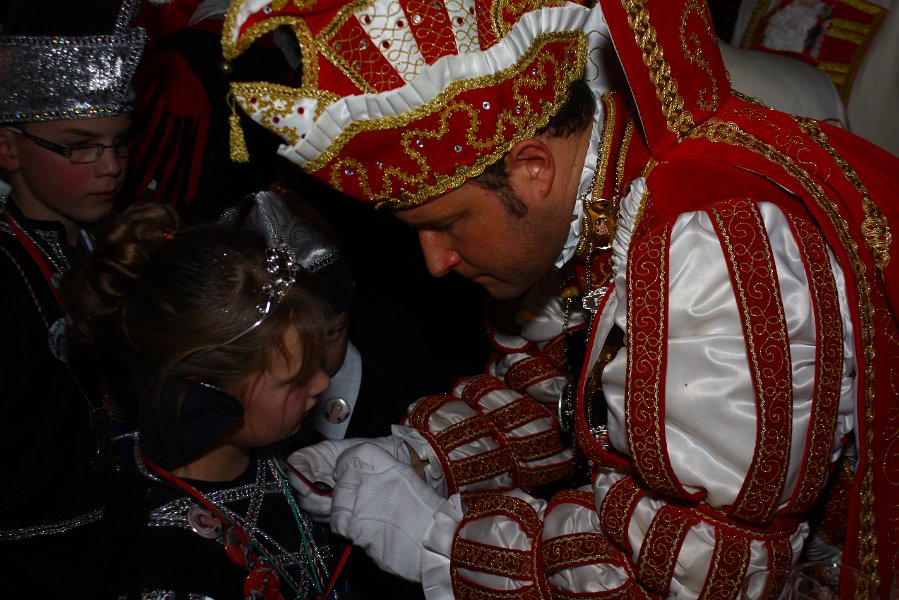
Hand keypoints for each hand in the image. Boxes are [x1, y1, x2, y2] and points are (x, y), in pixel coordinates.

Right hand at [286, 436, 407, 520]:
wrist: (397, 467)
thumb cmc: (380, 452)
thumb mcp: (362, 449)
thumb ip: (344, 461)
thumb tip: (332, 478)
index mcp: (320, 455)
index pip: (296, 463)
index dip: (296, 475)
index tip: (306, 486)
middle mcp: (317, 474)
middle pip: (300, 490)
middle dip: (313, 498)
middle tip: (330, 501)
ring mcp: (324, 493)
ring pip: (311, 507)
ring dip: (323, 509)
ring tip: (342, 505)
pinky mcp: (334, 509)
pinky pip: (325, 518)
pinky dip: (333, 517)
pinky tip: (347, 513)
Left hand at [330, 443, 443, 580]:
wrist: (435, 543)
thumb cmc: (427, 515)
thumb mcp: (408, 481)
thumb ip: (385, 474)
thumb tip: (364, 476)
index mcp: (389, 465)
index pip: (355, 453)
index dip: (347, 464)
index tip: (347, 473)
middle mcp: (372, 479)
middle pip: (343, 478)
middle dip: (344, 490)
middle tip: (356, 503)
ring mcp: (361, 502)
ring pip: (337, 502)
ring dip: (343, 511)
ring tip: (361, 521)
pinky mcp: (354, 527)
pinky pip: (338, 525)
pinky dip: (346, 530)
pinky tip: (361, 534)